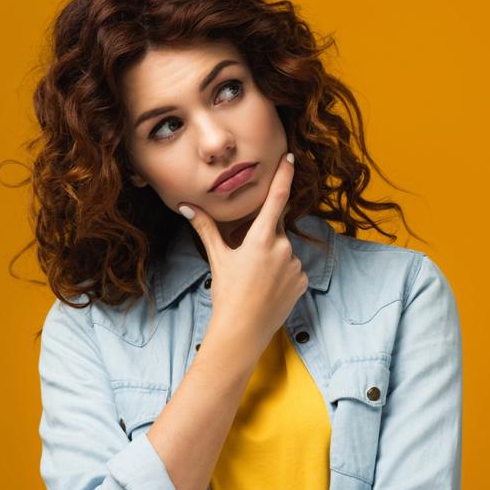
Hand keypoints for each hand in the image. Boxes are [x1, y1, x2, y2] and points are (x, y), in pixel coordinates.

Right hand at [178, 152, 307, 358]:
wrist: (243, 331)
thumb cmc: (228, 294)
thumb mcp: (217, 259)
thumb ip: (206, 228)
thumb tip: (187, 206)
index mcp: (262, 239)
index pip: (277, 198)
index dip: (284, 176)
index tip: (289, 159)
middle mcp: (283, 248)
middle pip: (276, 231)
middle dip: (263, 238)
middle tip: (248, 259)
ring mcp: (295, 266)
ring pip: (284, 252)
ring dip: (273, 258)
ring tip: (256, 280)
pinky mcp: (303, 282)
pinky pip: (293, 269)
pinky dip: (282, 274)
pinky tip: (268, 289)